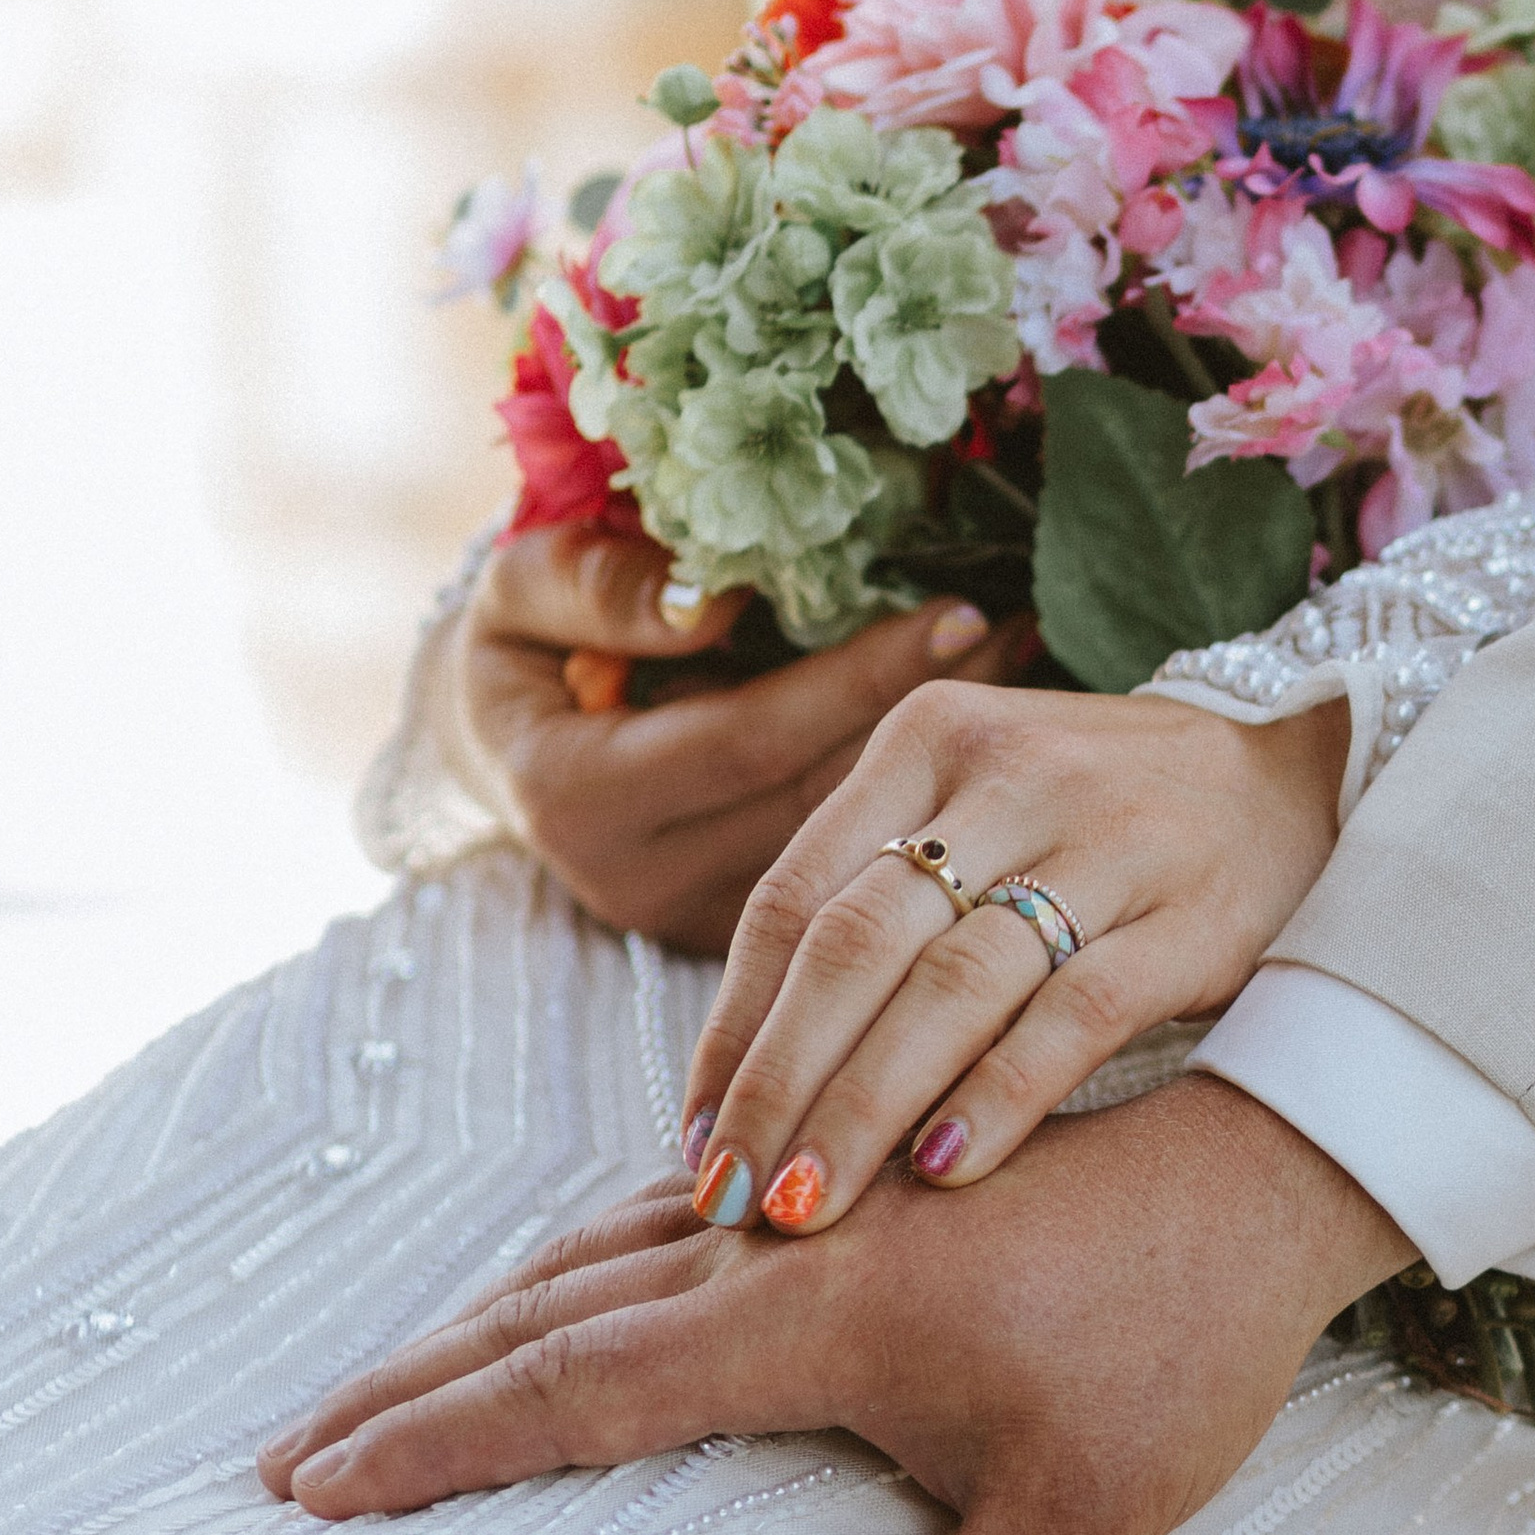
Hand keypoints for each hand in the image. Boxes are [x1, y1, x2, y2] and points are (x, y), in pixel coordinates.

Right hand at [256, 1075, 1406, 1534]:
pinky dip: (577, 1261)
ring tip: (388, 1382)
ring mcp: (810, 1199)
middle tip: (290, 1453)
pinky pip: (667, 1215)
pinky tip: (565, 1281)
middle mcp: (779, 1241)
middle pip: (548, 1314)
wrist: (1259, 1168)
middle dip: (413, 1385)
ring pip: (597, 1255)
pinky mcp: (850, 1177)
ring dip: (481, 1319)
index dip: (443, 1440)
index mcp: (802, 1320)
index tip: (320, 1483)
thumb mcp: (1088, 1517)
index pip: (575, 1388)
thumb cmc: (1173, 1338)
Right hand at [433, 523, 1028, 953]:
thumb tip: (717, 601)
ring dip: (945, 770)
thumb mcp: (524, 593)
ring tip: (1025, 675)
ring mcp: (689, 925)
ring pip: (850, 857)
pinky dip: (918, 813)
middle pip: (822, 808)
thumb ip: (600, 589)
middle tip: (1027, 635)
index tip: (963, 610)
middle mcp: (637, 881)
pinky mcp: (734, 945)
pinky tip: (982, 745)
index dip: (863, 678)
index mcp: (582, 798)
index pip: (755, 741)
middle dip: (933, 723)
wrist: (506, 754)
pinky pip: (848, 883)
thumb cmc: (526, 652)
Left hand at [675, 677, 1349, 1235]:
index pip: (794, 896)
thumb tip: (749, 1070)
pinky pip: (1076, 1015)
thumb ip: (878, 896)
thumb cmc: (1105, 819)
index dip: (735, 1026)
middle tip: (732, 1198)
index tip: (699, 1135)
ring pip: (953, 987)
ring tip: (810, 1208)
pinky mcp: (1194, 913)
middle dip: (780, 1087)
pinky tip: (944, 1173)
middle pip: (856, 946)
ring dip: (865, 1111)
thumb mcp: (981, 806)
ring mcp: (1109, 838)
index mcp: (930, 738)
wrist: (1309, 774)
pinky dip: (1000, 1098)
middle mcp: (1011, 772)